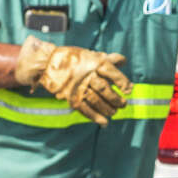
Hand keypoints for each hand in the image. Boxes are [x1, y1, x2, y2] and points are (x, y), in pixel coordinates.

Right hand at [15, 36, 130, 125]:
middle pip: (105, 88)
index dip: (123, 82)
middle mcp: (87, 75)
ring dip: (107, 109)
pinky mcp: (71, 96)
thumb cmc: (74, 58)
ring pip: (96, 100)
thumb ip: (108, 58)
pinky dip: (95, 117)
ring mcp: (78, 87)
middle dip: (116, 98)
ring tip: (114, 112)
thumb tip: (124, 61)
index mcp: (95, 62)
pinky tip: (104, 123)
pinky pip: (84, 109)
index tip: (129, 90)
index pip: (112, 72)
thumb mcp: (91, 54)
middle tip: (123, 104)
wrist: (48, 63)